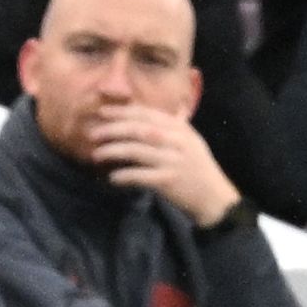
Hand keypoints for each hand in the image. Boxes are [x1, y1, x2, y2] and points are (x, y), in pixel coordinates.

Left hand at [85, 102, 243, 225]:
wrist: (214, 197)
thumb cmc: (196, 167)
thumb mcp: (190, 140)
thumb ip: (172, 124)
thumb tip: (150, 108)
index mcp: (181, 129)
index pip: (147, 114)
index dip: (122, 112)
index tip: (102, 112)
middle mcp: (178, 142)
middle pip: (139, 130)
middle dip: (112, 130)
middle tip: (92, 134)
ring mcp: (173, 161)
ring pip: (136, 151)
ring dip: (113, 151)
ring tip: (96, 155)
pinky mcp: (169, 181)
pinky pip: (141, 176)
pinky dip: (124, 175)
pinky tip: (113, 177)